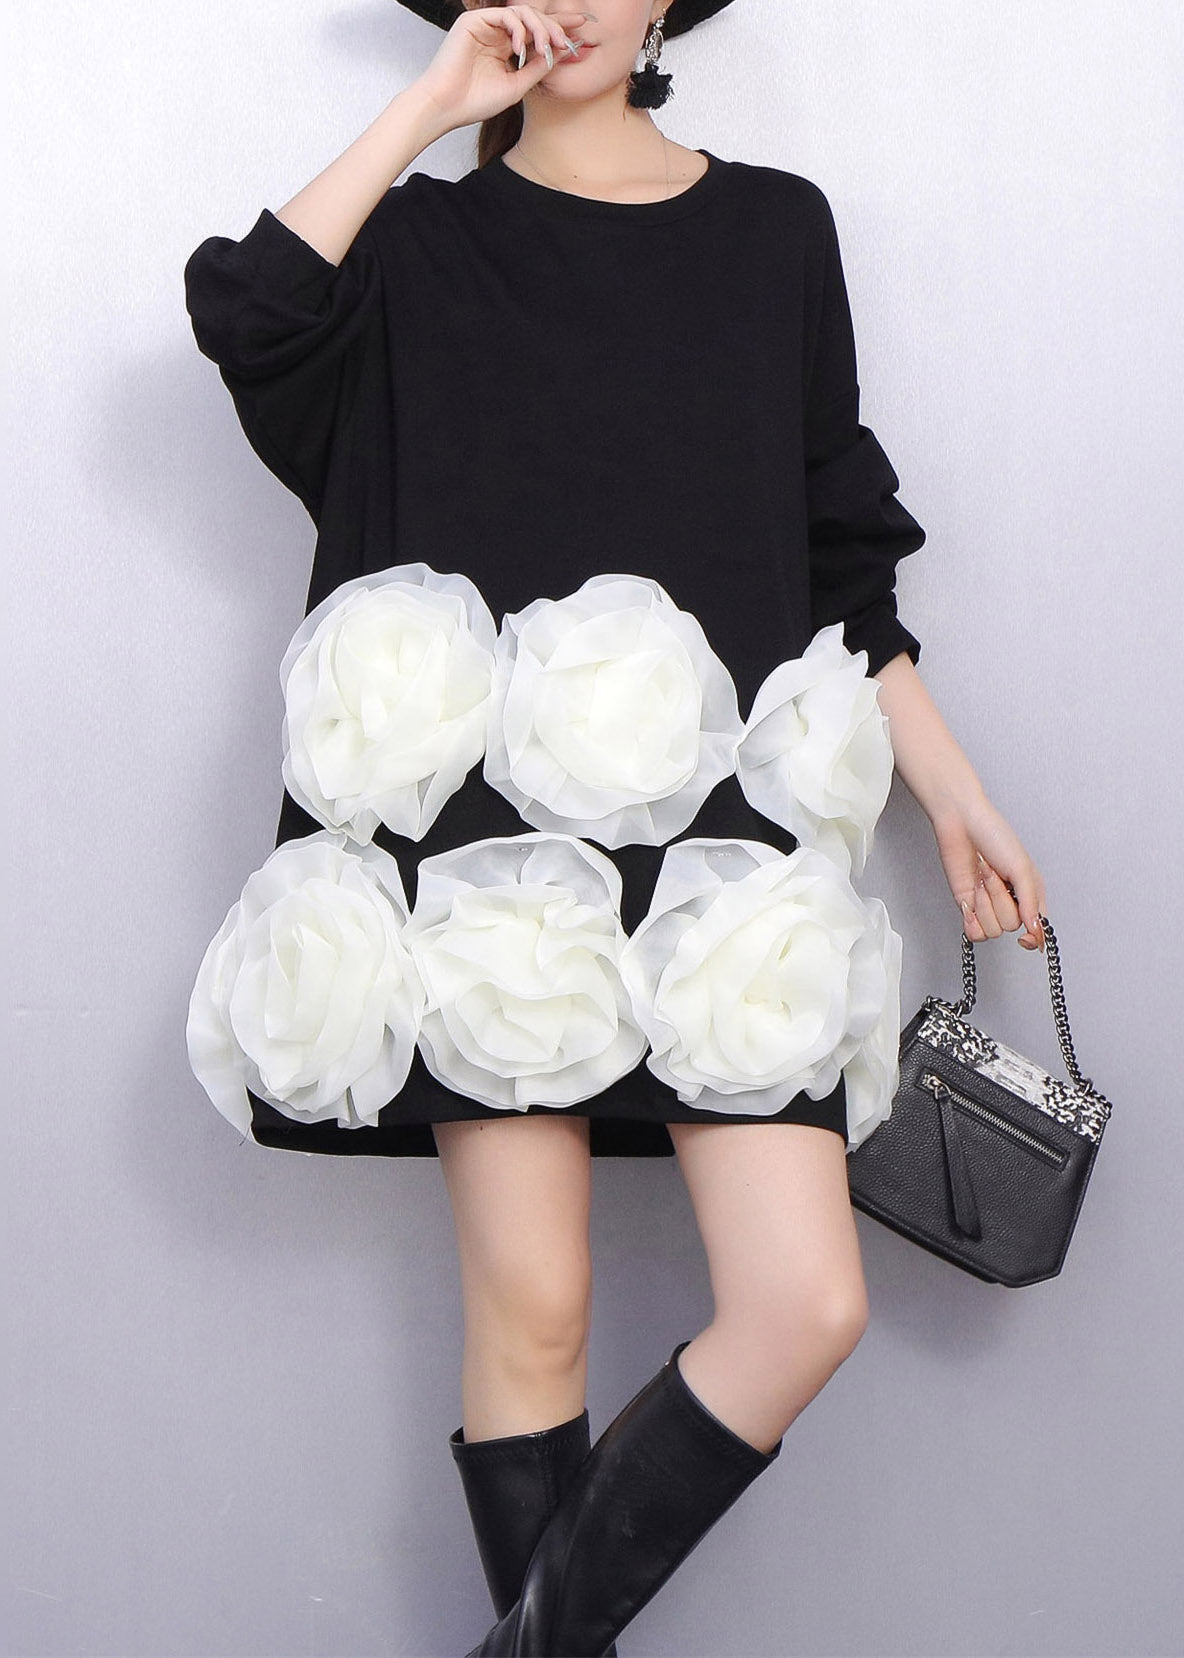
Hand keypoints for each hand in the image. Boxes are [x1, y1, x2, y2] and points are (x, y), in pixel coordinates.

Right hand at [415, 5, 590, 132]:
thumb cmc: (476, 102)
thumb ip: (538, 67)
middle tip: (567, 40)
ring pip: (522, 13)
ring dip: (539, 28)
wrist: (447, 107)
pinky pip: (505, 15)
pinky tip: (520, 47)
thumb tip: (562, 51)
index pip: (536, 31)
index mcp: (506, 48)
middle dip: (554, 27)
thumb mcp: (518, 85)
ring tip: (543, 47)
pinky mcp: (473, 21)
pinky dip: (517, 28)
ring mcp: (485, 26)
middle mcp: (497, 34)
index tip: (582, 28)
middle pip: (533, 18)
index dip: (559, 27)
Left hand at [928, 791, 1047, 951]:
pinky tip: (969, 899)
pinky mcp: (968, 906)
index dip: (1033, 938)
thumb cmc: (995, 836)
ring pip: (991, 931)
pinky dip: (971, 919)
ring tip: (981, 878)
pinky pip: (973, 933)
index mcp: (1031, 893)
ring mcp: (988, 906)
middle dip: (998, 899)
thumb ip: (1030, 902)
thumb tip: (1037, 930)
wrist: (961, 823)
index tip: (1025, 937)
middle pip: (1010, 926)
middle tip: (992, 874)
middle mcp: (1011, 902)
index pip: (1037, 929)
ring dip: (984, 903)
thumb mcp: (1021, 869)